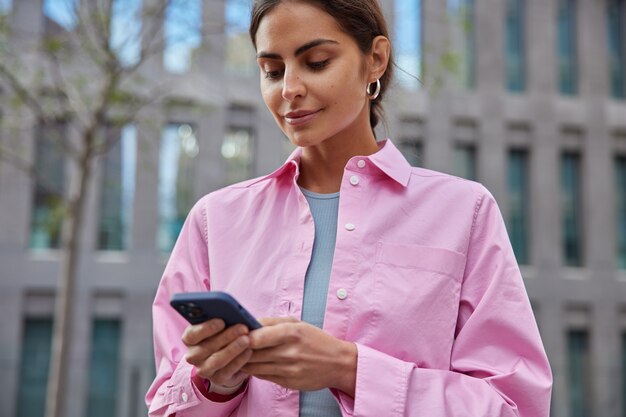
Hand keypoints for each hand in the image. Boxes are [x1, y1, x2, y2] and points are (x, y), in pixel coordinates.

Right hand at [182, 319, 252, 389]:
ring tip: (247, 339)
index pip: (192, 335)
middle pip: (207, 347)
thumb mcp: (219, 324)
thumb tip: (231, 312)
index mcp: (190, 339)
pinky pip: (228, 371)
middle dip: (227, 336)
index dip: (206, 328)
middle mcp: (193, 356)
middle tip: (243, 328)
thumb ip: (220, 318)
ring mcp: (204, 369)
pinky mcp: (217, 379)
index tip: (221, 321)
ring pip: (217, 360)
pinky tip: (249, 351)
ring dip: (233, 349)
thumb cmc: (223, 333)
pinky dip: (239, 360)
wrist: (228, 356)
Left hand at [241, 317, 356, 395]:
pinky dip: (254, 369)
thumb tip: (248, 322)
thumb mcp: (297, 323)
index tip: (236, 333)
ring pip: (253, 366)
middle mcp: (288, 352)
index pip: (256, 337)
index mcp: (291, 332)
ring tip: (239, 354)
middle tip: (232, 344)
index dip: (242, 336)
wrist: (337, 363)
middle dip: (239, 349)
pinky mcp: (287, 382)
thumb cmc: (315, 340)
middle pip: (251, 353)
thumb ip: (272, 322)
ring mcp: (287, 369)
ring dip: (244, 361)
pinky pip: (262, 376)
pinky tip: (253, 363)